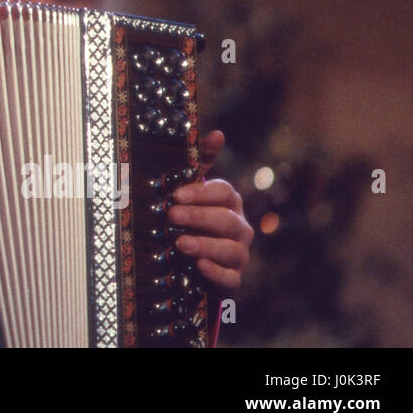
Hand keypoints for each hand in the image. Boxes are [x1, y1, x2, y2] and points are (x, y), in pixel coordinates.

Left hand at [166, 130, 253, 290]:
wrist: (193, 258)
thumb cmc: (192, 216)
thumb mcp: (192, 188)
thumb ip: (200, 161)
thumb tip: (217, 134)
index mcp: (230, 203)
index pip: (224, 193)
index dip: (201, 193)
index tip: (176, 194)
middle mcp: (240, 227)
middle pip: (226, 220)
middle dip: (198, 217)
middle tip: (172, 216)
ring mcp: (238, 254)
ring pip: (229, 249)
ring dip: (205, 245)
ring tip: (180, 243)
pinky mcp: (232, 279)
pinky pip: (230, 278)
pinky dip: (215, 272)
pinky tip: (199, 267)